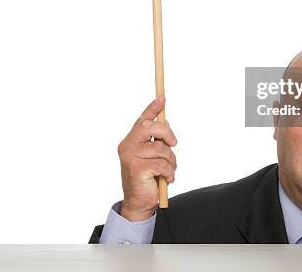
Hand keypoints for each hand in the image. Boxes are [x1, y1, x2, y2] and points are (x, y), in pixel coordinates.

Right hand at [117, 96, 176, 220]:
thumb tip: (165, 123)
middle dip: (167, 133)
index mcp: (131, 141)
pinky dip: (169, 172)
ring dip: (171, 160)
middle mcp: (127, 146)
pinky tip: (166, 179)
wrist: (139, 203)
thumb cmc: (147, 179)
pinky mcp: (136, 168)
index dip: (152, 108)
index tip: (162, 98)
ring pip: (161, 148)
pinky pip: (162, 164)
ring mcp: (130, 156)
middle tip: (174, 144)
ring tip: (168, 171)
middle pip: (150, 127)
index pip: (142, 120)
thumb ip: (155, 142)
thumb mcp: (152, 157)